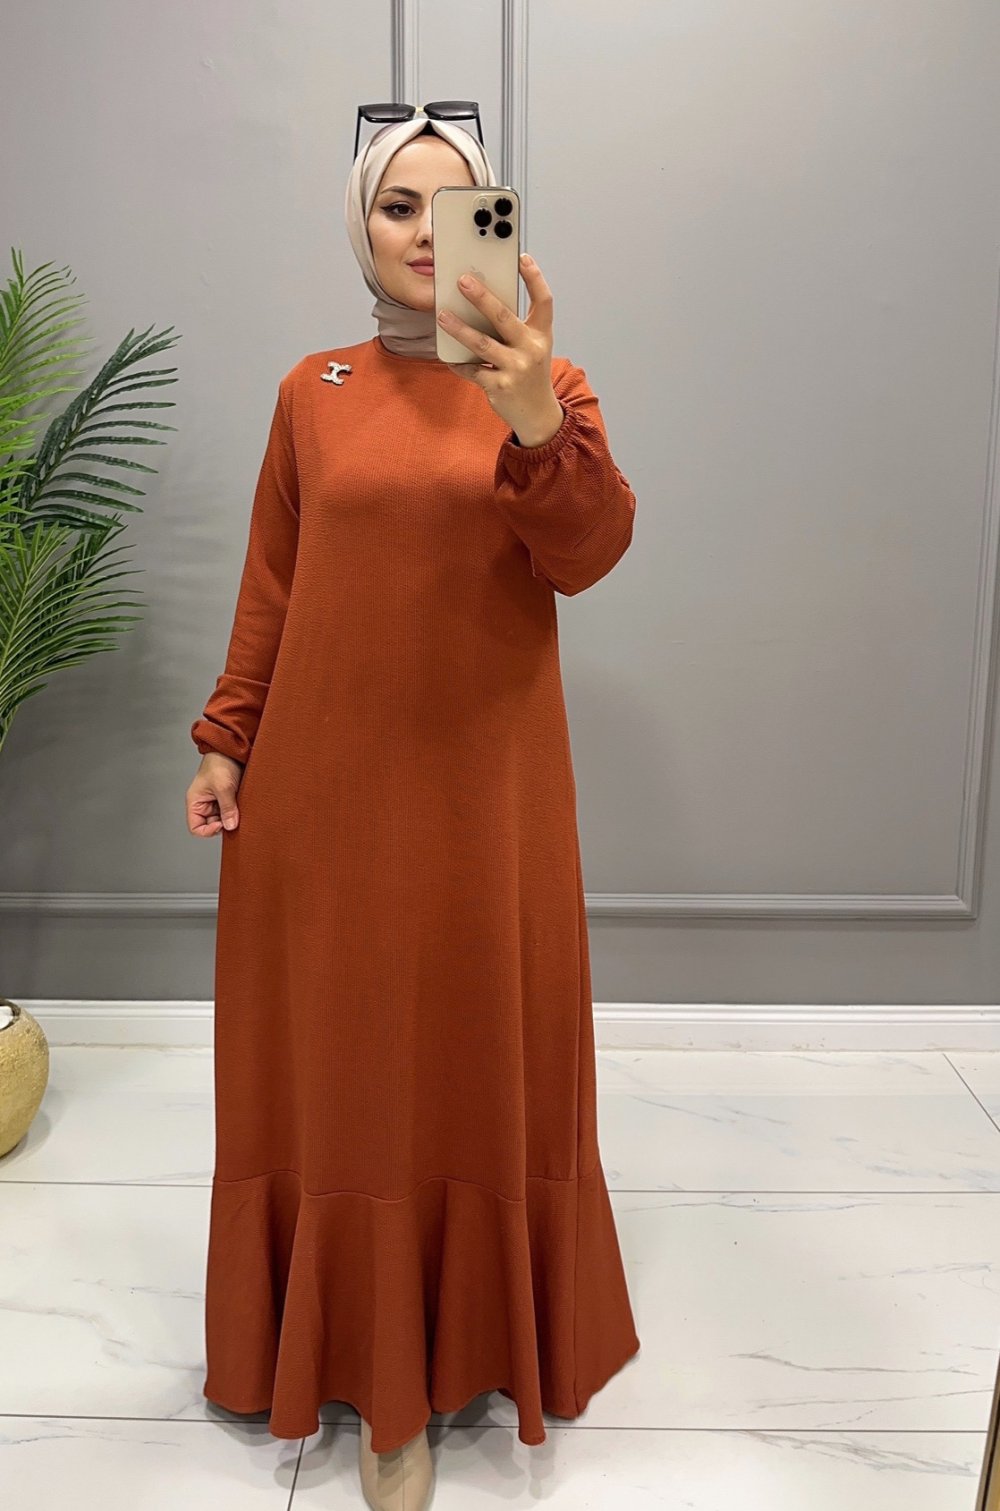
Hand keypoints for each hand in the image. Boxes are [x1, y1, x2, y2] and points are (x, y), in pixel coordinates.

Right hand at [186, 752, 243, 836]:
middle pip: (211, 825)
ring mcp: (216, 802)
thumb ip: (227, 809)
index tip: (222, 824)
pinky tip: (242, 805)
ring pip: (223, 819)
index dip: (208, 830)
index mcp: (195, 802)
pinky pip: (231, 811)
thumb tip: (230, 827)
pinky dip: (237, 811)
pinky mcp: (227, 798)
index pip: (195, 828)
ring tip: (238, 807)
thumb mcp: (223, 787)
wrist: (231, 749)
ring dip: (231, 816)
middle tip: (234, 816)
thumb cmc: (220, 763)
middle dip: (223, 823)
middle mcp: (204, 804)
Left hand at [438, 254, 562, 441]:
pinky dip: (458, 362)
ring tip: (443, 316)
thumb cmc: (530, 372)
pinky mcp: (499, 386)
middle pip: (504, 317)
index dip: (534, 278)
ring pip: (482, 344)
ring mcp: (515, 369)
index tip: (522, 258)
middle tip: (463, 280)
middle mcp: (531, 349)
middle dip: (482, 297)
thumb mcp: (532, 347)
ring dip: (459, 329)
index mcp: (542, 335)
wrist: (537, 414)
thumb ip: (515, 326)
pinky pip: (472, 370)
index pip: (544, 301)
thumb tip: (481, 301)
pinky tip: (447, 355)